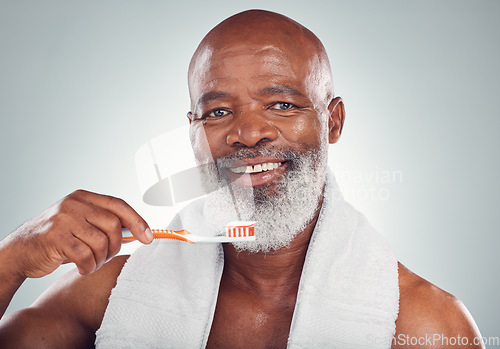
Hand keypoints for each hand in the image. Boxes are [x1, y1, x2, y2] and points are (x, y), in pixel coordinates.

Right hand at [3, 190, 152, 277]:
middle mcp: (74, 204)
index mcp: (83, 197)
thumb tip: (138, 232)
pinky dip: (88, 267)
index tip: (148, 237)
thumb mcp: (80, 224)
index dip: (137, 221)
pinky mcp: (55, 238)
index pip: (118, 205)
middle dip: (116, 246)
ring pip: (101, 242)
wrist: (19, 252)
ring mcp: (63, 219)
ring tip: (91, 263)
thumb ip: (104, 224)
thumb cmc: (55, 240)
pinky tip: (82, 268)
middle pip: (113, 225)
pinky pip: (85, 256)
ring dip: (100, 259)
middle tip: (107, 257)